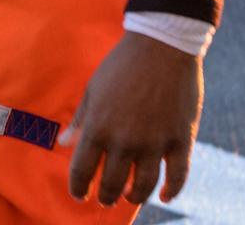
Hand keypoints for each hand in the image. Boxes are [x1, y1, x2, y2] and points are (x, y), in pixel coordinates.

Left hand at [63, 31, 202, 206]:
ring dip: (133, 197)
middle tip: (105, 199)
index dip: (78, 188)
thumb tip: (63, 143)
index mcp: (98, 126)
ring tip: (128, 197)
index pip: (82, 170)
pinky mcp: (180, 139)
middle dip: (105, 196)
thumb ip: (81, 120)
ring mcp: (154, 142)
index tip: (79, 195)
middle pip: (112, 183)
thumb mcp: (93, 89)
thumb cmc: (121, 64)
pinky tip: (163, 195)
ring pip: (143, 186)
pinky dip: (171, 191)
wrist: (162, 45)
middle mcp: (124, 140)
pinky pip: (177, 176)